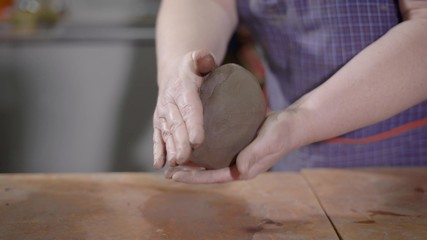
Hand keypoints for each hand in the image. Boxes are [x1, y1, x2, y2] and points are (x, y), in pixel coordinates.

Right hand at [153, 50, 216, 168]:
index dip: (192, 124)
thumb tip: (206, 58)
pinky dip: (158, 151)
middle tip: (185, 158)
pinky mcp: (159, 124)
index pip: (188, 108)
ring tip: (175, 164)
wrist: (174, 73)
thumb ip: (203, 58)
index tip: (197, 141)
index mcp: (182, 89)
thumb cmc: (193, 69)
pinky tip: (159, 164)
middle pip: (176, 125)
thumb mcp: (198, 59)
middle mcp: (169, 103)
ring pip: (167, 134)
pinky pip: (158, 138)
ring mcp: (162, 115)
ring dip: (170, 150)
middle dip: (180, 143)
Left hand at [166, 110, 302, 182]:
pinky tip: (193, 138)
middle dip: (188, 171)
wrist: (294, 122)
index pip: (213, 177)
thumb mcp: (269, 141)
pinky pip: (217, 147)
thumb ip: (255, 154)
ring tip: (175, 156)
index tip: (174, 175)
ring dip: (194, 159)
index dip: (193, 178)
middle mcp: (238, 164)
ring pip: (210, 160)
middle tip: (168, 169)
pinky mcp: (237, 142)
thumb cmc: (283, 133)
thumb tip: (238, 168)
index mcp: (244, 169)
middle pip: (208, 171)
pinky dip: (203, 145)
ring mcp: (238, 154)